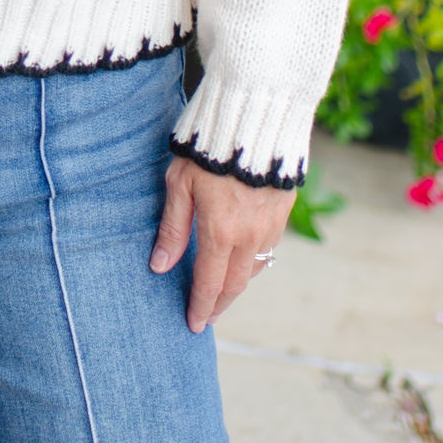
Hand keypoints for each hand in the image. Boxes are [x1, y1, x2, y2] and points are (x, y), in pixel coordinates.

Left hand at [150, 156, 294, 332]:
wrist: (254, 118)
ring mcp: (270, 225)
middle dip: (219, 304)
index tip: (193, 323)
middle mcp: (249, 236)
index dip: (201, 307)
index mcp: (220, 232)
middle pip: (235, 284)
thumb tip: (160, 265)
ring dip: (237, 284)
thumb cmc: (206, 148)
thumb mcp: (180, 184)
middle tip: (207, 317)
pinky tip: (242, 260)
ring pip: (254, 269)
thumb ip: (173, 228)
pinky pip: (269, 248)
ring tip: (222, 291)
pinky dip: (254, 261)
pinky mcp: (283, 211)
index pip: (210, 284)